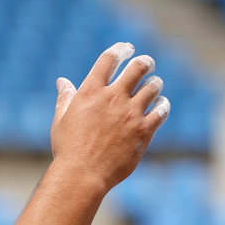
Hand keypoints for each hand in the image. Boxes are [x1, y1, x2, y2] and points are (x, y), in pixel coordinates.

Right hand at [50, 42, 168, 192]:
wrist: (82, 175)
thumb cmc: (68, 148)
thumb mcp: (61, 119)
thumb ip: (65, 97)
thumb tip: (62, 81)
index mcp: (91, 91)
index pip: (110, 58)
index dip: (122, 49)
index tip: (128, 49)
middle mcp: (113, 98)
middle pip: (138, 67)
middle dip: (145, 62)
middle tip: (147, 64)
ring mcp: (130, 114)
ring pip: (153, 87)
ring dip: (154, 84)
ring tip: (154, 86)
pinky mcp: (143, 131)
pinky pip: (161, 111)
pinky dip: (162, 105)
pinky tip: (160, 106)